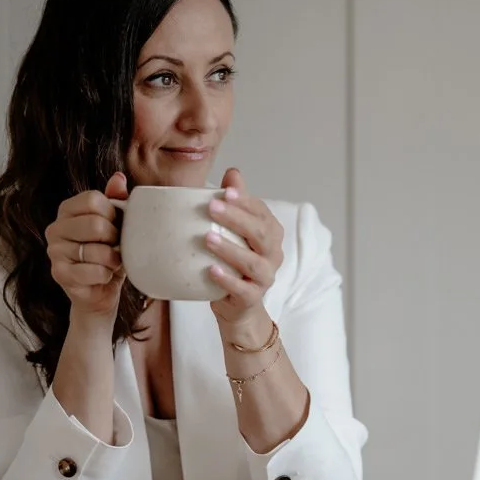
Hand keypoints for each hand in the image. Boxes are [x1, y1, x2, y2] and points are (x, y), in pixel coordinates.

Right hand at [44, 172, 128, 318]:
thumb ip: (116, 200)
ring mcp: (54, 251)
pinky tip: (103, 276)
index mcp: (68, 210)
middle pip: (96, 224)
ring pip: (97, 250)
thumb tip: (119, 177)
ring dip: (113, 260)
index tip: (117, 225)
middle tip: (116, 247)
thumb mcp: (116, 225)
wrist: (100, 291)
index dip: (114, 213)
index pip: (94, 199)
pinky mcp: (59, 274)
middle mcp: (55, 228)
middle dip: (115, 239)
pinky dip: (106, 275)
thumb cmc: (109, 253)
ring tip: (111, 262)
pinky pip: (94, 271)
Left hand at [206, 167, 283, 326]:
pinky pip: (243, 289)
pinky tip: (211, 270)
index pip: (262, 213)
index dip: (246, 202)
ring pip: (253, 263)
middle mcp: (273, 254)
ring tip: (207, 237)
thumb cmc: (235, 263)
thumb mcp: (235, 231)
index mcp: (270, 234)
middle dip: (237, 219)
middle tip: (212, 207)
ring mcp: (265, 278)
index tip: (227, 191)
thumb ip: (236, 203)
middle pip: (261, 234)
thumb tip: (233, 172)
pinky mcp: (252, 298)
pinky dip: (228, 279)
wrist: (238, 306)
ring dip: (230, 249)